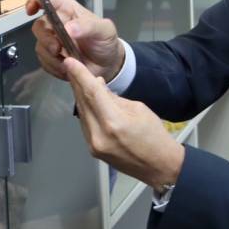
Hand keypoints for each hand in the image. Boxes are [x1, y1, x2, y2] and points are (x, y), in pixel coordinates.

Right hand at [26, 0, 124, 82]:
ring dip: (51, 57)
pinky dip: (54, 67)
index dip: (35, 1)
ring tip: (68, 62)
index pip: (47, 0)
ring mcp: (53, 41)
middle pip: (38, 26)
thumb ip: (88, 26)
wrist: (109, 64)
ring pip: (40, 46)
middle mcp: (57, 24)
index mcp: (68, 11)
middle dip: (45, 39)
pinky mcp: (51, 58)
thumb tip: (69, 28)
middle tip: (57, 49)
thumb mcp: (104, 30)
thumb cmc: (106, 40)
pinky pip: (44, 62)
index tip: (31, 10)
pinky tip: (67, 68)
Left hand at [64, 56, 184, 190]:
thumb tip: (98, 88)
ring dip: (81, 97)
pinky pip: (85, 125)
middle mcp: (99, 135)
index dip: (80, 75)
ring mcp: (93, 145)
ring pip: (81, 113)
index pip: (92, 93)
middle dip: (77, 83)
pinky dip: (86, 111)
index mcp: (114, 122)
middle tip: (72, 67)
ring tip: (82, 82)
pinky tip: (90, 102)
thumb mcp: (139, 109)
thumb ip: (114, 99)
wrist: (158, 166)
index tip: (70, 63)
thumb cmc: (154, 136)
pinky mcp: (93, 150)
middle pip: (82, 102)